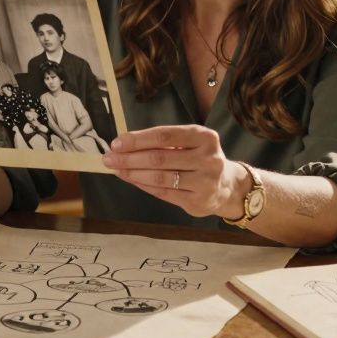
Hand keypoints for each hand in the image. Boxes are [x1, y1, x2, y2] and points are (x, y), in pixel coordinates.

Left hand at [103, 125, 246, 217]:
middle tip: (109, 157)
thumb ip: (164, 142)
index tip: (117, 142)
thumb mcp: (191, 142)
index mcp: (205, 137)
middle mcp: (208, 159)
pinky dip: (144, 185)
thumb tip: (124, 145)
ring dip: (133, 173)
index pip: (165, 136)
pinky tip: (131, 179)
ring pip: (160, 178)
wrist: (227, 186)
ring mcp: (205, 182)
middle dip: (130, 158)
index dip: (138, 139)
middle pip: (160, 158)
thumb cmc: (200, 158)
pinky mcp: (198, 202)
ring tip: (117, 169)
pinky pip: (164, 193)